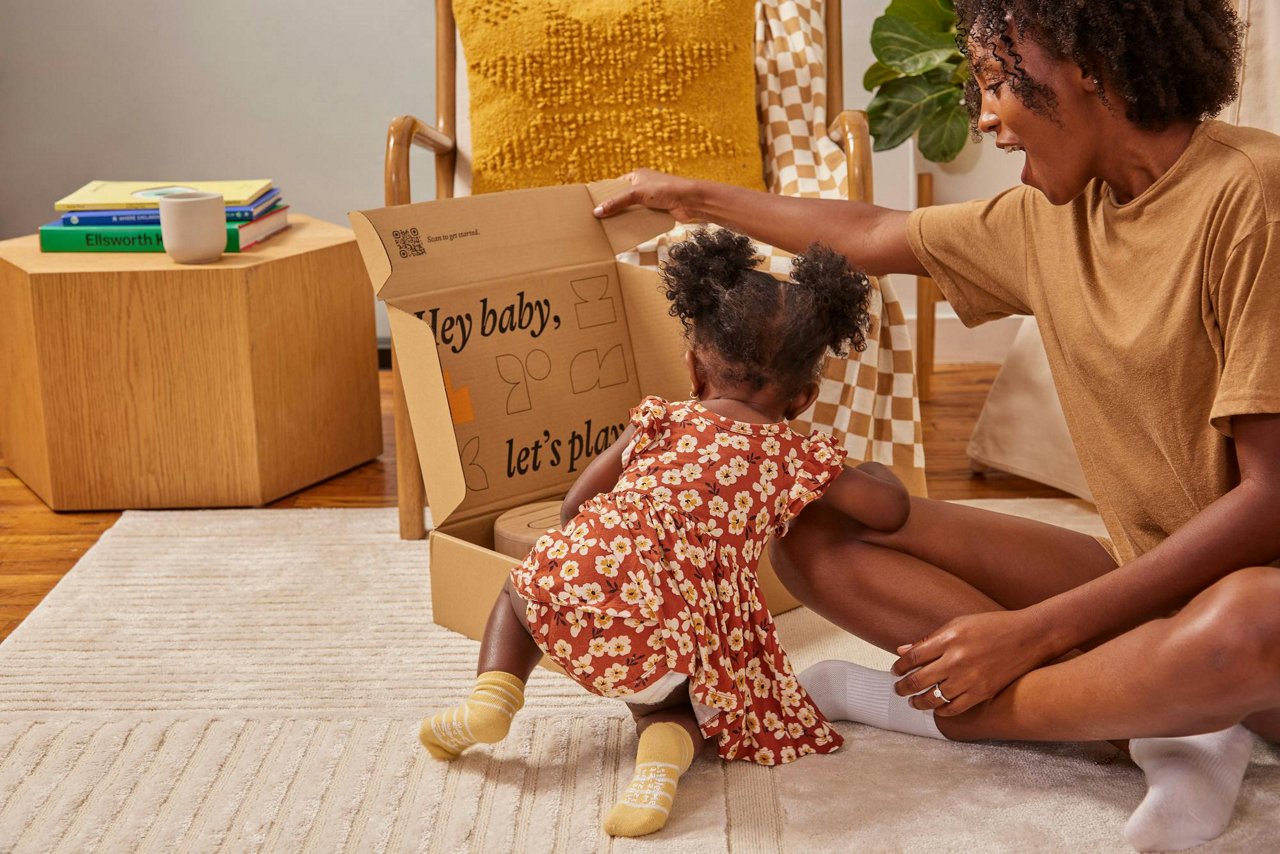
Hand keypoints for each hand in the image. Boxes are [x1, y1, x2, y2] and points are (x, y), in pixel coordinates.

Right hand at [593, 168, 699, 221]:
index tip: (594, 205)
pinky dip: (636, 224)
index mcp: (636, 176)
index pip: (616, 185)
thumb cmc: (665, 189)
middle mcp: (643, 187)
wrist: (689, 201)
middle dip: (614, 209)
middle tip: (599, 219)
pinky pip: (642, 218)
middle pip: (624, 199)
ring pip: (633, 210)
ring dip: (625, 218)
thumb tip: (598, 211)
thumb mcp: (636, 194)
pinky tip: (626, 231)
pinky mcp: (657, 211)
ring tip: (610, 228)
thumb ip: (617, 202)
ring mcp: (650, 200)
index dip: (606, 194)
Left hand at [890, 609, 1053, 716]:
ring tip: (913, 701)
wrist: (1030, 637)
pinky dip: (941, 710)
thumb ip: (930, 639)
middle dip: (902, 687)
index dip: (900, 666)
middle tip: (897, 689)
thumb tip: (903, 650)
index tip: (896, 670)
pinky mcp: (982, 693)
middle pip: (918, 680)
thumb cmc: (993, 626)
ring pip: (933, 698)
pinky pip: (954, 708)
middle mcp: (956, 660)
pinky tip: (936, 707)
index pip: (913, 657)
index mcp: (948, 639)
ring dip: (918, 702)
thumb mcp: (959, 624)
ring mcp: (969, 679)